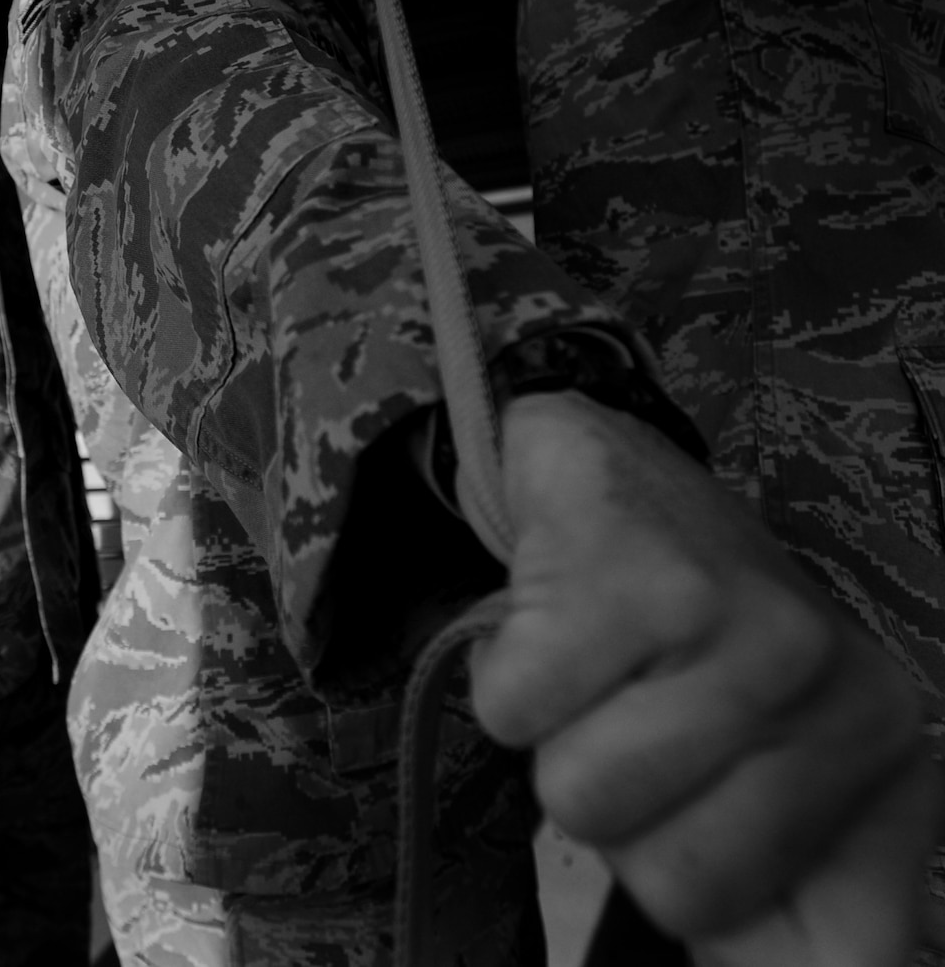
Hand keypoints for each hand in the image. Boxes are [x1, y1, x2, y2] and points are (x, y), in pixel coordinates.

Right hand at [474, 391, 932, 965]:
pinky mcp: (634, 574)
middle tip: (633, 725)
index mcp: (891, 760)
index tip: (687, 857)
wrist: (610, 478)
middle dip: (622, 820)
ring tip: (594, 669)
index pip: (834, 960)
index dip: (724, 922)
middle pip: (673, 885)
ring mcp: (747, 624)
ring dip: (554, 740)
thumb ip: (808, 922)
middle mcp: (844, 688)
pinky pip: (516, 711)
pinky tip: (551, 613)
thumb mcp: (761, 793)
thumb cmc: (679, 653)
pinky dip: (505, 674)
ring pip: (581, 799)